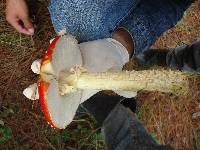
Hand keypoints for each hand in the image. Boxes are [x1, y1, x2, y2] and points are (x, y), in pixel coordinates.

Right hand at [6, 0, 33, 34]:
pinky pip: (24, 17)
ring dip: (29, 23)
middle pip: (22, 26)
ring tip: (35, 24)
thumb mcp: (24, 15)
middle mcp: (13, 17)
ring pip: (23, 21)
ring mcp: (16, 14)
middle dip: (29, 27)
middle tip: (35, 28)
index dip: (27, 32)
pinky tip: (33, 20)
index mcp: (12, 20)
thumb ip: (28, 24)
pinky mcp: (19, 10)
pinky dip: (28, 19)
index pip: (20, 29)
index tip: (33, 32)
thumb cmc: (17, 2)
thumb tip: (31, 31)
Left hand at [23, 36, 137, 100]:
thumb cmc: (112, 65)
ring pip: (49, 68)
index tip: (39, 100)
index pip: (62, 97)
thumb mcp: (114, 77)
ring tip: (37, 64)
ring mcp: (66, 65)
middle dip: (39, 88)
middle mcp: (69, 77)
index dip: (49, 100)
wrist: (111, 50)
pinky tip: (52, 42)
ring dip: (41, 67)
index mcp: (78, 87)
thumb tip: (131, 94)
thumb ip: (119, 86)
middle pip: (50, 85)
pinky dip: (52, 46)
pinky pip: (56, 51)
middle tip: (30, 90)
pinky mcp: (67, 53)